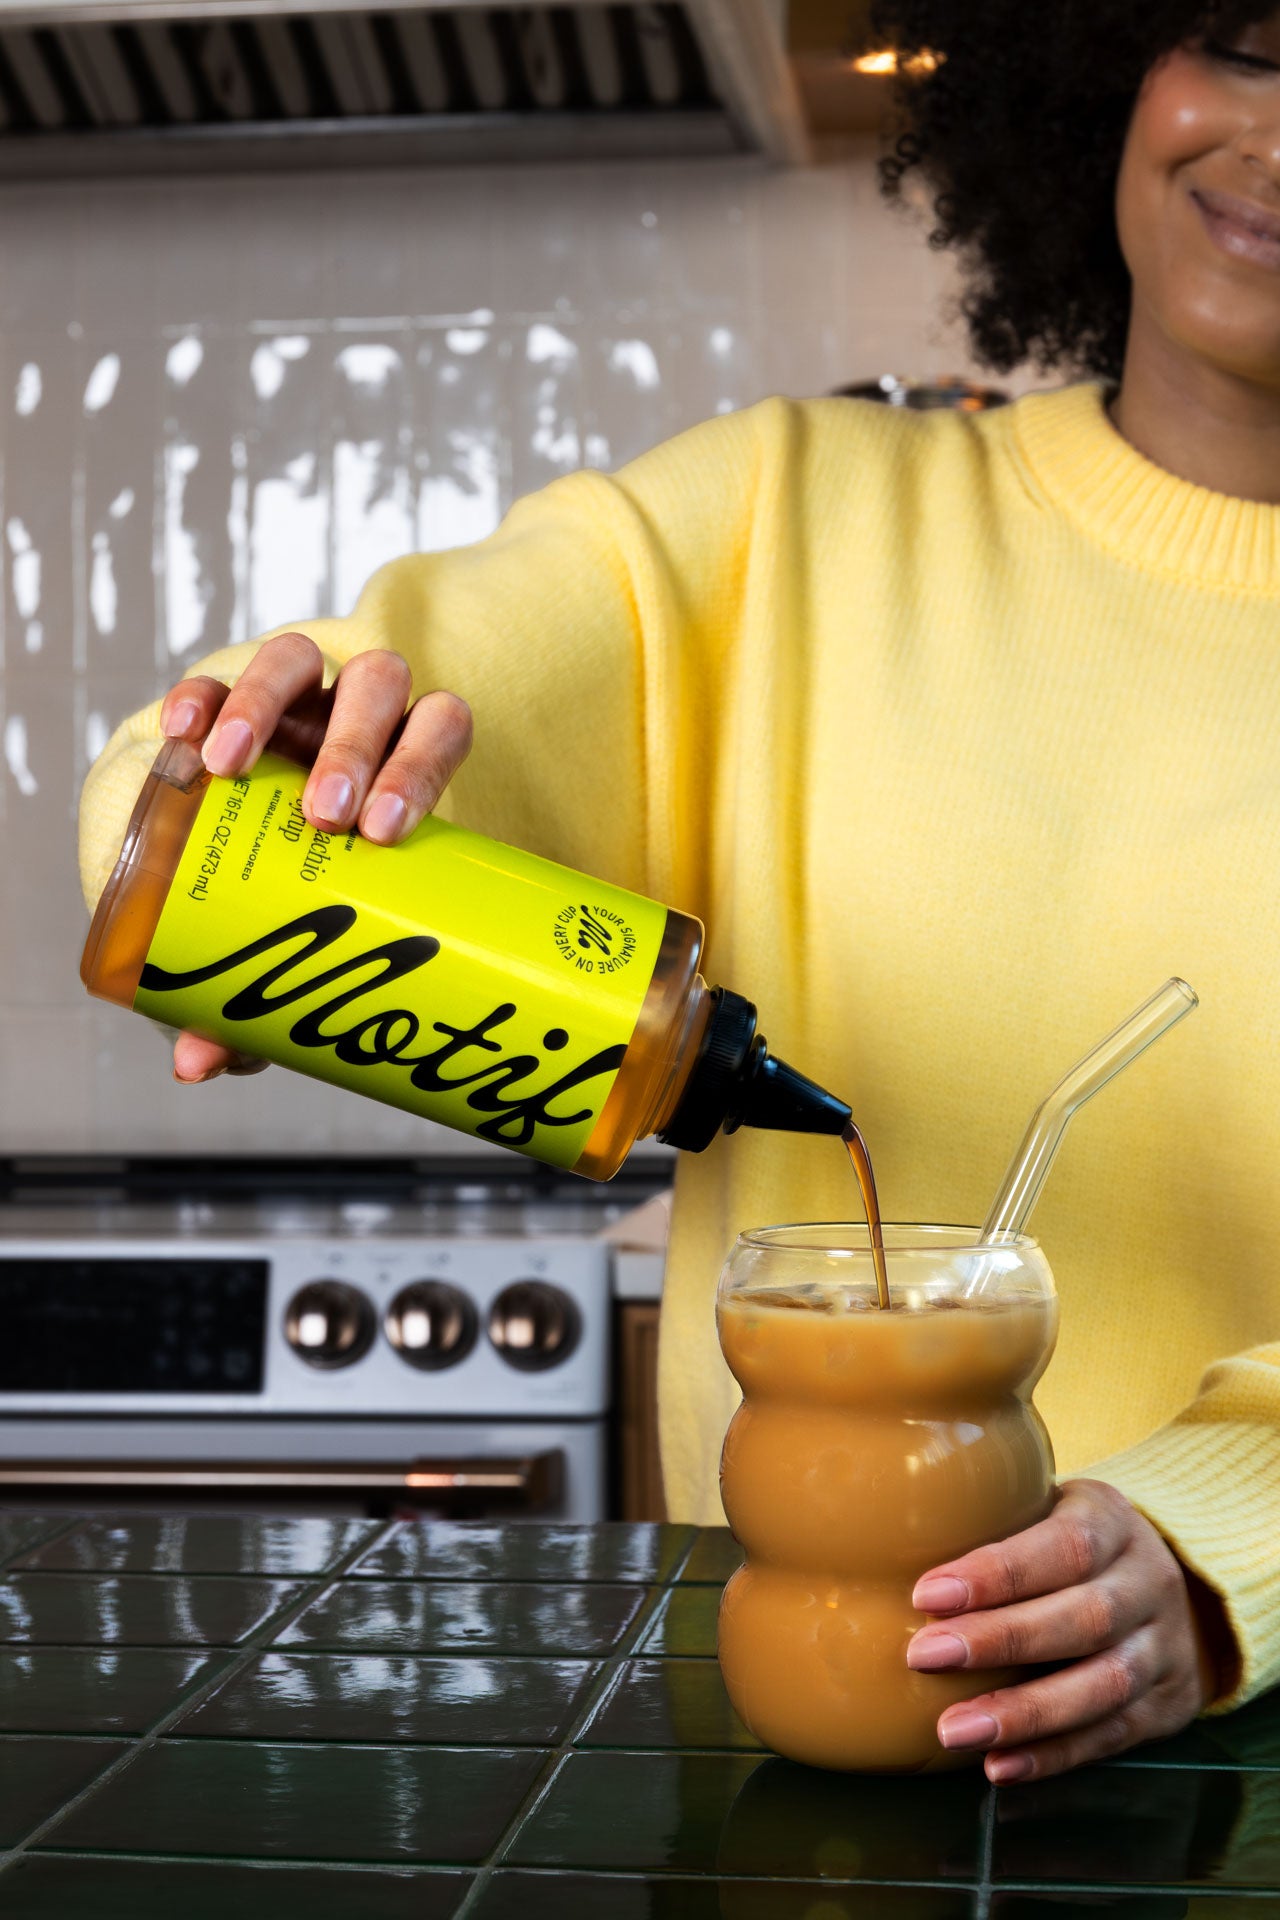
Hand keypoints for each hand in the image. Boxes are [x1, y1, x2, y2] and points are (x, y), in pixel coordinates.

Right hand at [157, 631, 472, 1083]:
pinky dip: (203, 695)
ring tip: (230, 767)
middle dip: (355, 745)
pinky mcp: (229, 698)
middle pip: (379, 686)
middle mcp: (357, 720)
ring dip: (269, 706)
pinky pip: (219, 674)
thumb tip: (195, 1065)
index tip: (385, 833)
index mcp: (403, 764)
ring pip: (300, 659)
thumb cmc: (301, 907)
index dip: (422, 768)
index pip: (440, 729)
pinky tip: (182, 735)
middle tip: (323, 817)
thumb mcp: (298, 948)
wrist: (251, 852)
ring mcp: (295, 701)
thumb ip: (261, 1005)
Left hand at [905, 1478, 1215, 1782]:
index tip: (927, 1594)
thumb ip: (992, 1519)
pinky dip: (1053, 1755)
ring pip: (1104, 1685)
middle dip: (1000, 1641)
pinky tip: (998, 1764)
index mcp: (1113, 1522)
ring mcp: (1164, 1648)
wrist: (1182, 1588)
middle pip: (1084, 1618)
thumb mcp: (1049, 1509)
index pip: (1063, 1545)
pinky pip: (1112, 1736)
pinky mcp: (1167, 1706)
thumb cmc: (1075, 1545)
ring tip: (954, 1729)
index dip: (997, 1573)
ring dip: (1025, 1713)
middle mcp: (1149, 1583)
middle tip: (924, 1657)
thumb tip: (886, 1537)